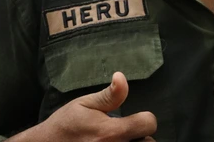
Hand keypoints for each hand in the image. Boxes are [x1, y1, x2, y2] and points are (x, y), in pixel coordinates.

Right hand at [9, 72, 155, 141]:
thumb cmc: (65, 125)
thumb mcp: (85, 104)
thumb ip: (110, 95)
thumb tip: (121, 77)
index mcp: (110, 132)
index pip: (148, 124)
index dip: (145, 118)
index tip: (135, 117)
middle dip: (140, 135)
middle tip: (126, 132)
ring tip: (118, 139)